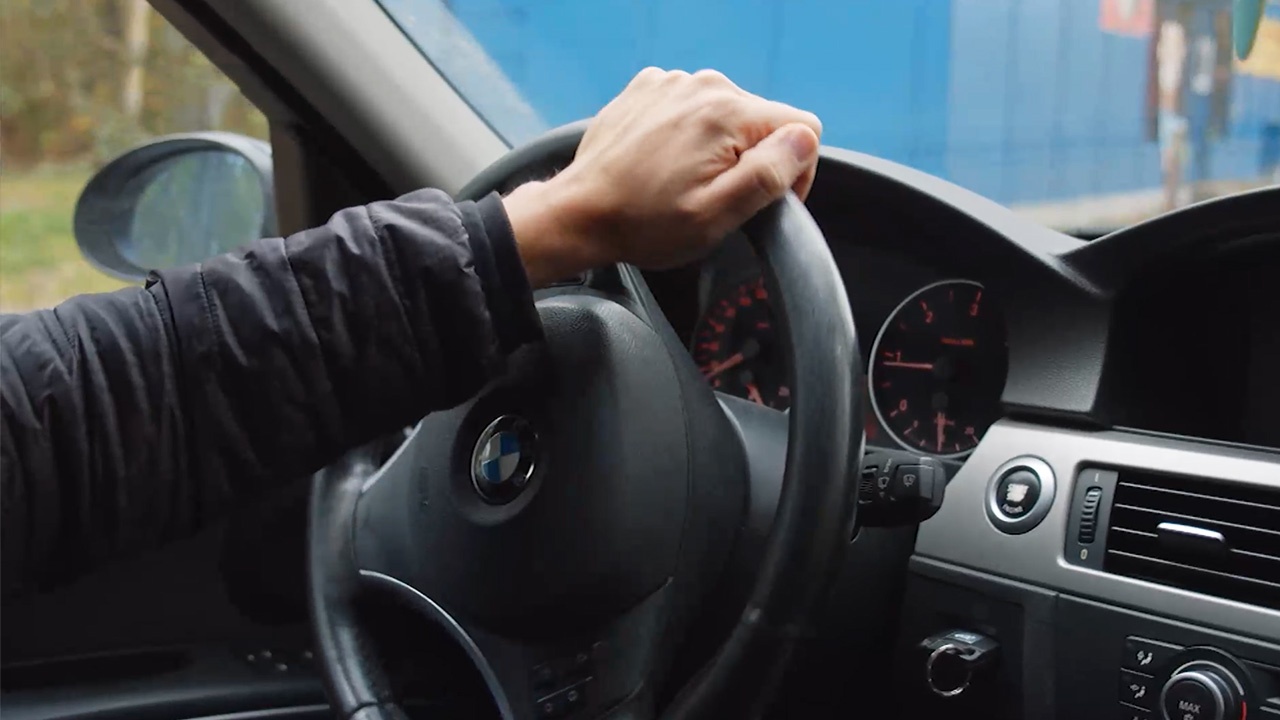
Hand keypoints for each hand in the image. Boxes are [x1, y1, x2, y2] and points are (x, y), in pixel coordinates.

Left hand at [505, 68, 821, 286]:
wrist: (578, 214)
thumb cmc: (644, 223)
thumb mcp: (717, 215)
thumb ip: (768, 175)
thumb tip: (804, 142)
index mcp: (727, 113)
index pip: (803, 128)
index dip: (795, 172)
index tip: (764, 200)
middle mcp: (703, 85)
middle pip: (763, 120)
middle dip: (751, 158)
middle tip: (714, 196)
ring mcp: (672, 82)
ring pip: (727, 114)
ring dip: (718, 146)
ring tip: (682, 181)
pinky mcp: (649, 89)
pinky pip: (691, 107)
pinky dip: (687, 133)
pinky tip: (663, 163)